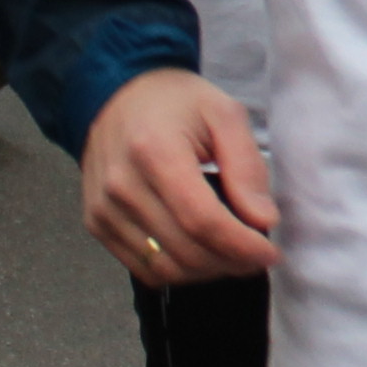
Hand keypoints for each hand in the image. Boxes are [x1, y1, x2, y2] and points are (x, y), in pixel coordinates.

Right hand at [82, 68, 278, 284]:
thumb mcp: (224, 114)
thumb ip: (247, 166)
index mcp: (155, 151)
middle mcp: (122, 186)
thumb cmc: (174, 103)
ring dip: (208, 270)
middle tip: (257, 254)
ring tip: (231, 252)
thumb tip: (263, 221)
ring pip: (166, 268)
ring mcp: (104, 209)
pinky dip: (180, 270)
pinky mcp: (97, 224)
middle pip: (186, 250)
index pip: (202, 220)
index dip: (241, 246)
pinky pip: (144, 269)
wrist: (115, 96)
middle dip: (231, 262)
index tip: (270, 253)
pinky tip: (201, 251)